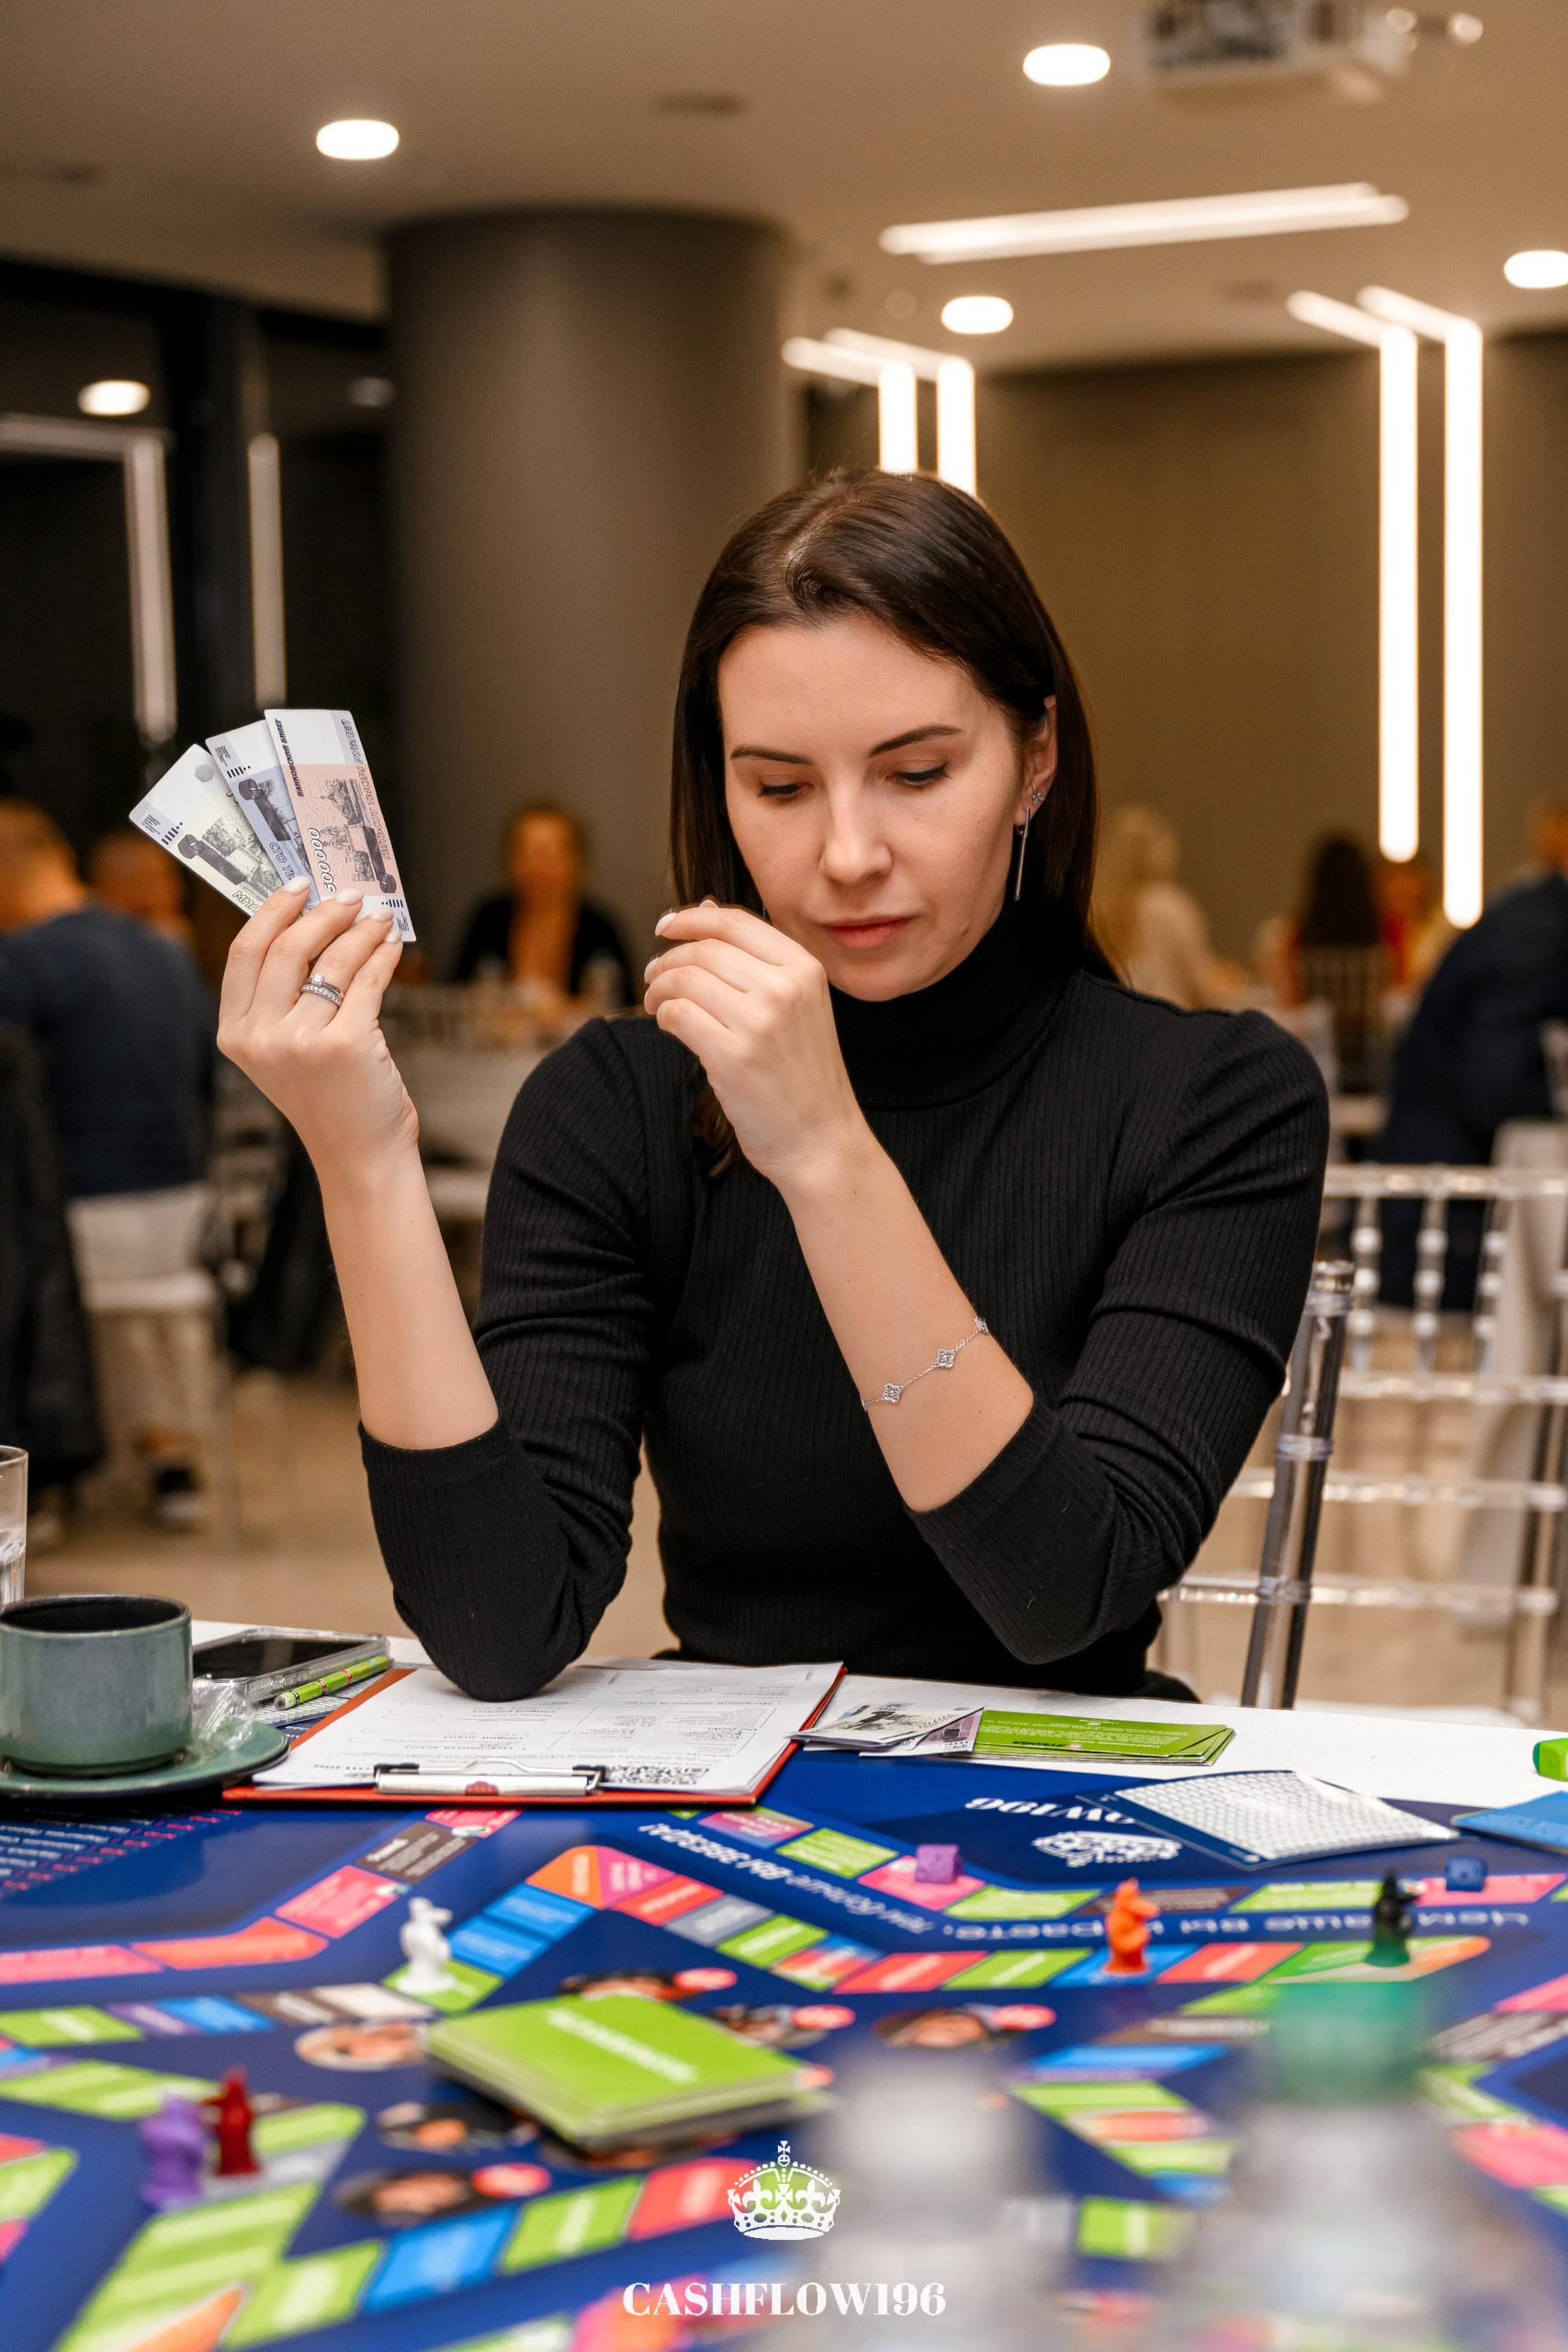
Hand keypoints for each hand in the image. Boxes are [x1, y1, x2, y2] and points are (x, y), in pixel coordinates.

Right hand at [218, 883, 417, 1176]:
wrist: (359, 1157)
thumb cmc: (329, 1101)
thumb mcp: (285, 1052)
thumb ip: (284, 1000)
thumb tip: (314, 923)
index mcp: (235, 1035)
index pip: (245, 953)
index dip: (272, 912)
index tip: (299, 887)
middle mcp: (262, 1038)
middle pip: (285, 948)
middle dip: (322, 913)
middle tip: (350, 896)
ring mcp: (302, 1041)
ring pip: (332, 961)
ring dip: (361, 930)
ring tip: (379, 918)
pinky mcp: (346, 1044)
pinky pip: (368, 981)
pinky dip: (383, 956)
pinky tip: (392, 946)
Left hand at [643, 902, 869, 1192]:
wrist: (822, 1140)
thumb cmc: (803, 1075)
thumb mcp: (798, 1005)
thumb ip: (757, 960)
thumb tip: (705, 909)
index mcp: (804, 969)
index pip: (734, 922)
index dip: (690, 918)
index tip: (665, 927)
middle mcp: (785, 988)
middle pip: (704, 949)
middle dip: (667, 959)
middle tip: (652, 976)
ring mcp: (760, 1022)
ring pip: (685, 979)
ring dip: (658, 988)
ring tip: (656, 1004)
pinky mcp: (733, 1057)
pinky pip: (677, 1015)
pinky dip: (663, 1017)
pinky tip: (668, 1027)